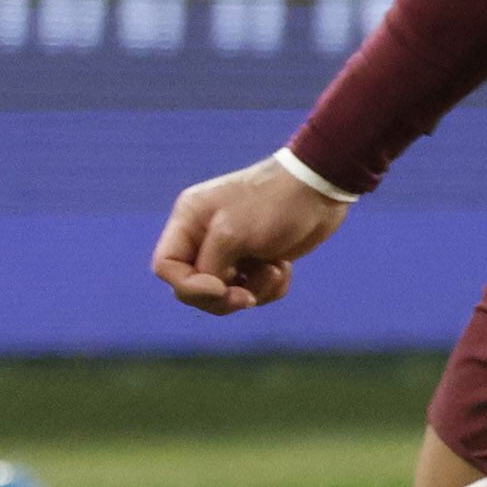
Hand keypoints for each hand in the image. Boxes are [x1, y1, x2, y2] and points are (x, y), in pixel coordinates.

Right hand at [153, 158, 351, 314]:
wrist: (321, 189)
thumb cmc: (274, 205)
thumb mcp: (231, 235)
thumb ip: (209, 268)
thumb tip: (213, 292)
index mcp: (189, 220)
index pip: (165, 267)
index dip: (189, 286)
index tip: (221, 287)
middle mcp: (204, 235)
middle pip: (194, 288)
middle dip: (224, 296)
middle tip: (249, 295)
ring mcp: (231, 249)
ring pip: (225, 294)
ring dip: (253, 291)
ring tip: (275, 269)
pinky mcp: (256, 259)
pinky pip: (252, 291)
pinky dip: (270, 287)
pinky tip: (284, 266)